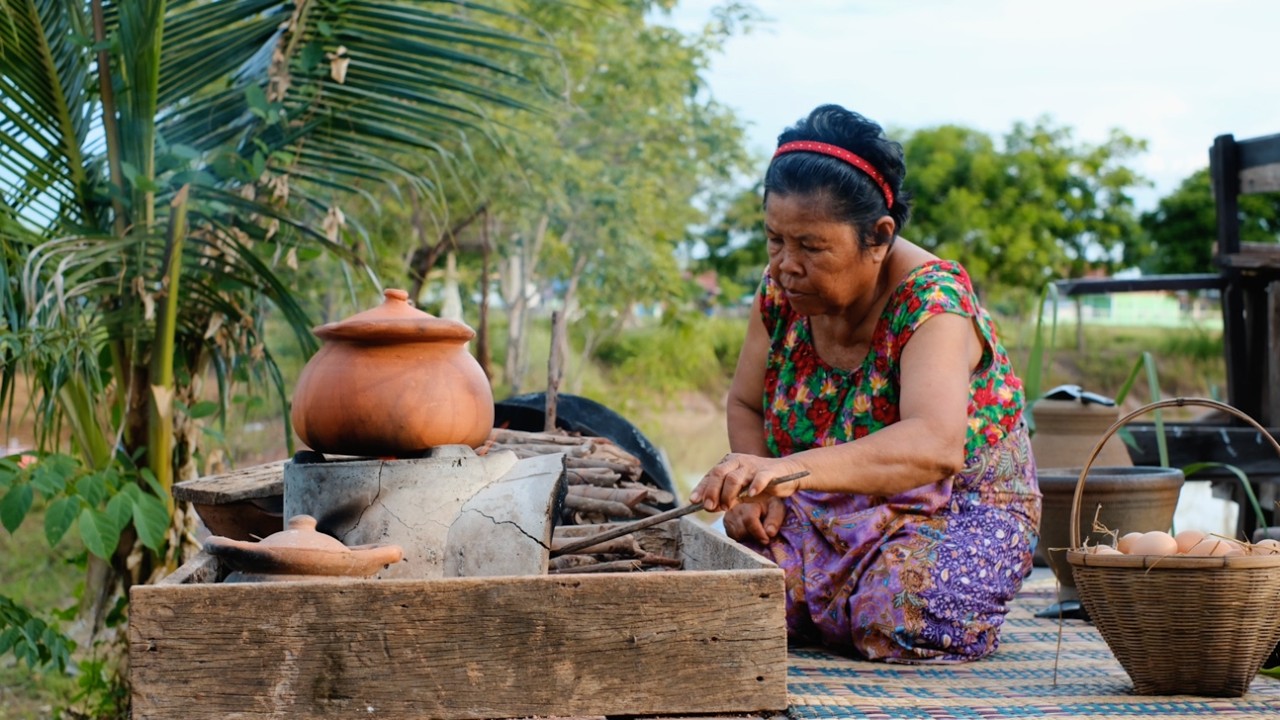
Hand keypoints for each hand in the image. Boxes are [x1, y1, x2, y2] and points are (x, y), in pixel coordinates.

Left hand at [689, 453, 804, 511]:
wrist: (787, 474)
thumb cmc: (759, 483)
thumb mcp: (739, 491)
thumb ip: (724, 497)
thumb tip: (708, 507)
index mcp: (729, 463)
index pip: (711, 474)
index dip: (701, 488)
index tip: (694, 501)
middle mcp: (738, 461)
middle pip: (719, 473)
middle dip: (711, 491)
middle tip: (709, 507)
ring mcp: (753, 465)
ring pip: (734, 478)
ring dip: (728, 494)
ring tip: (727, 507)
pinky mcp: (769, 471)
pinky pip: (759, 478)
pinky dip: (754, 486)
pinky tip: (750, 495)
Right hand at [723, 497, 786, 543]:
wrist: (760, 505)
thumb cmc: (769, 507)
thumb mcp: (777, 508)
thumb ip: (775, 519)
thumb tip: (769, 533)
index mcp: (748, 502)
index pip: (749, 520)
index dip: (759, 532)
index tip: (767, 540)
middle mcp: (734, 509)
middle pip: (741, 531)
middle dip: (754, 536)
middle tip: (763, 535)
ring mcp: (728, 517)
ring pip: (736, 536)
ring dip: (749, 538)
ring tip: (756, 533)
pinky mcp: (726, 526)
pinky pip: (733, 538)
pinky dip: (743, 539)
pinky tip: (749, 534)